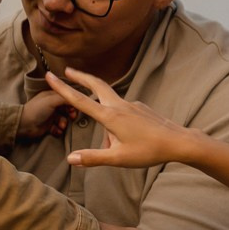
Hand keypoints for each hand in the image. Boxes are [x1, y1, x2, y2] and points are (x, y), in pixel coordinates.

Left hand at [16, 89, 71, 138]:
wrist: (24, 125)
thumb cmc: (37, 109)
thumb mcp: (52, 100)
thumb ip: (66, 97)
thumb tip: (78, 97)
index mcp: (52, 95)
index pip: (67, 96)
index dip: (73, 102)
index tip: (75, 108)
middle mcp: (52, 104)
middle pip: (67, 108)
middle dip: (71, 113)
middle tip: (72, 117)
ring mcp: (50, 115)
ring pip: (64, 119)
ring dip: (64, 123)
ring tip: (61, 126)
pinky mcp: (49, 125)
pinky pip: (59, 127)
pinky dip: (59, 130)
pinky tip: (56, 130)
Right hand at [49, 69, 190, 171]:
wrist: (179, 142)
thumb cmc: (149, 151)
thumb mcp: (119, 159)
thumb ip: (93, 158)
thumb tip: (70, 159)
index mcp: (111, 116)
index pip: (80, 100)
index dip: (62, 88)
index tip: (49, 75)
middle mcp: (120, 106)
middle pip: (96, 85)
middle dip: (81, 77)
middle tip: (68, 70)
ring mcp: (132, 105)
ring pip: (111, 106)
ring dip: (104, 117)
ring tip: (115, 147)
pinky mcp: (141, 109)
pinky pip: (123, 113)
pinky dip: (118, 123)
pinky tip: (129, 142)